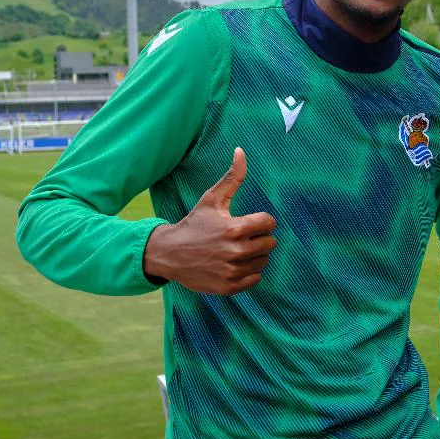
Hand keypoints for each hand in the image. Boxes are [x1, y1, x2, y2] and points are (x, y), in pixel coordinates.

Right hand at [143, 148, 276, 295]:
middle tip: (242, 236)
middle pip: (270, 244)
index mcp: (235, 228)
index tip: (247, 222)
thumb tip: (241, 151)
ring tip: (237, 249)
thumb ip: (232, 177)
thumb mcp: (211, 199)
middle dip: (259, 238)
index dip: (260, 220)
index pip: (269, 223)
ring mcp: (232, 271)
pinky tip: (234, 263)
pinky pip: (255, 279)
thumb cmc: (194, 224)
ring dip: (254, 255)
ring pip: (263, 262)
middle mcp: (236, 251)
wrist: (169, 254)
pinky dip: (249, 272)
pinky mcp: (229, 287)